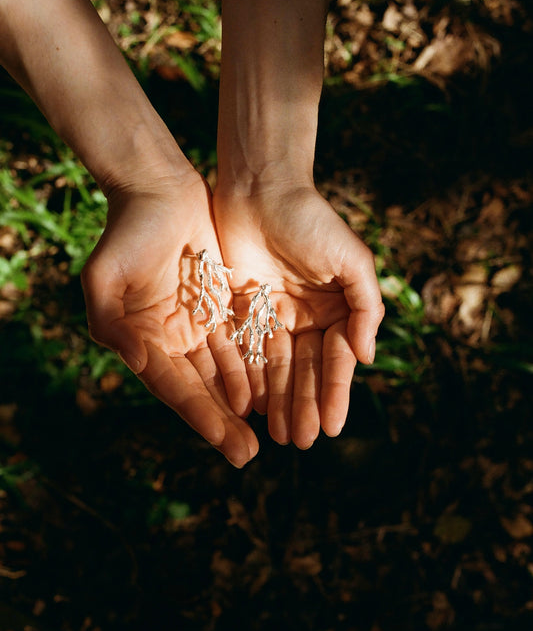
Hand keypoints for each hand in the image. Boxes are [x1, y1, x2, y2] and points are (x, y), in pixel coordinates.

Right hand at [81, 174, 256, 466]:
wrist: (158, 189)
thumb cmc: (126, 232)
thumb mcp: (104, 277)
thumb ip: (112, 324)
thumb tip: (139, 362)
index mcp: (141, 339)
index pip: (174, 386)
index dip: (199, 415)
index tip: (225, 441)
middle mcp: (169, 339)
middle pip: (200, 388)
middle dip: (223, 422)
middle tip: (248, 454)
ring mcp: (196, 323)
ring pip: (223, 371)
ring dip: (242, 401)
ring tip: (266, 433)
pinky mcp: (220, 305)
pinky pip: (240, 341)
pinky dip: (252, 366)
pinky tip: (269, 389)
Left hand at [213, 183, 384, 449]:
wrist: (260, 189)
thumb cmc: (311, 220)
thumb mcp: (351, 259)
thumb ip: (366, 306)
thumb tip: (365, 357)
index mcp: (336, 309)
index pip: (336, 360)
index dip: (335, 393)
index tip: (333, 427)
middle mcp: (307, 318)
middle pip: (306, 371)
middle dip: (306, 406)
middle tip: (302, 442)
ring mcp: (273, 317)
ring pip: (276, 369)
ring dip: (280, 402)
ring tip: (280, 436)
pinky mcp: (242, 311)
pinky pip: (245, 352)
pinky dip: (250, 380)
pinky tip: (252, 408)